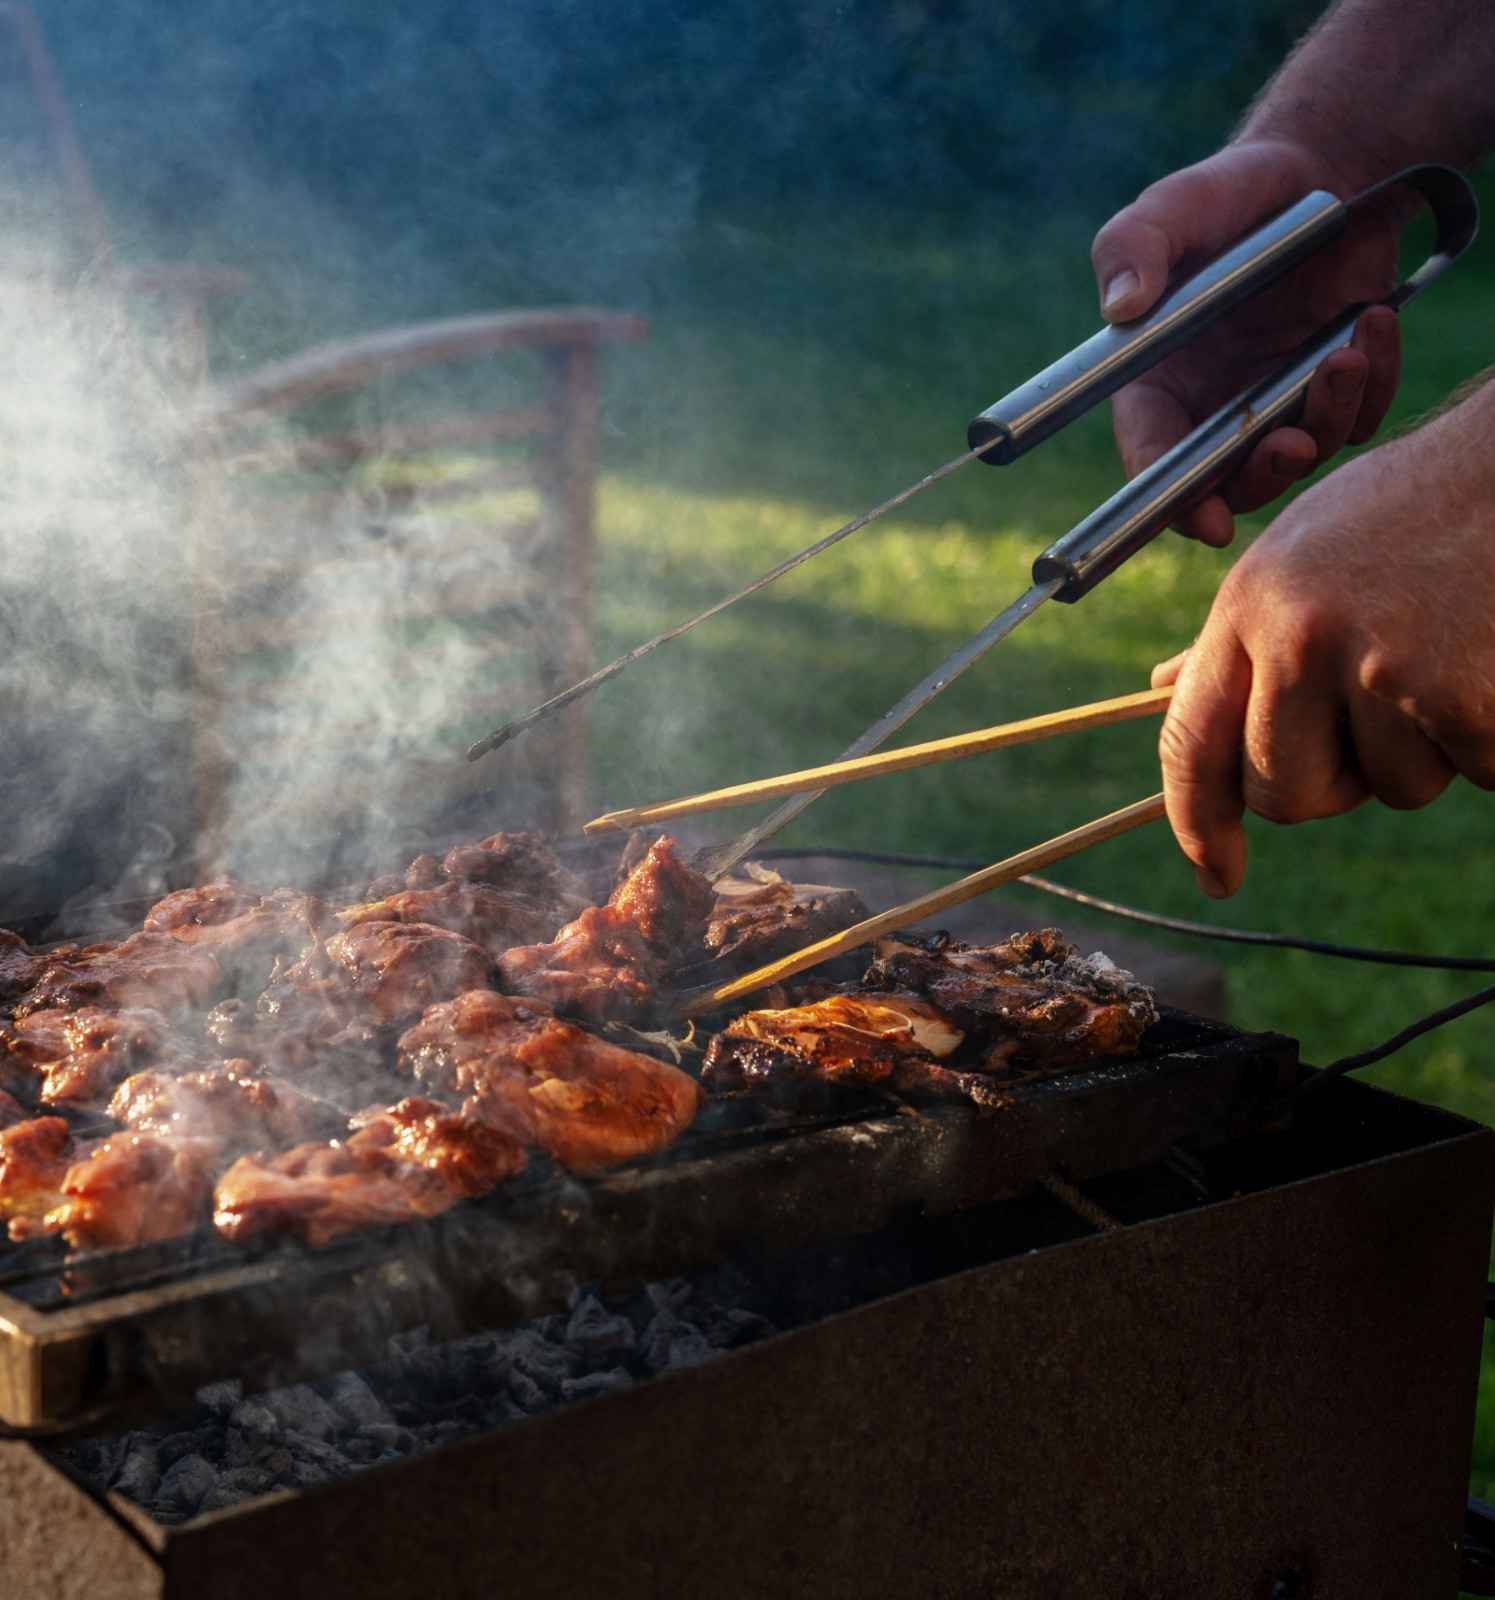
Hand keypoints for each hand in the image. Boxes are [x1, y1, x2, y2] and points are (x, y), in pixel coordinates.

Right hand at [1092, 138, 1405, 546]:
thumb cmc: (1227, 197)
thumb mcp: (1171, 209)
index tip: (1207, 520)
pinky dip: (1373, 383)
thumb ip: (1133, 247)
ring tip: (1345, 358)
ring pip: (1301, 455)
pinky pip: (1358, 417)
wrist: (1318, 170)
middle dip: (1262, 476)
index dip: (1174, 501)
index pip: (1153, 460)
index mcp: (1156, 387)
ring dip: (1327, 419)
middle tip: (1290, 445)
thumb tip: (1121, 307)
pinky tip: (1372, 326)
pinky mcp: (1331, 390)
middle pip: (1229, 483)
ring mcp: (1276, 405)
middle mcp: (1211, 411)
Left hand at [1150, 384, 1494, 896]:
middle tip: (1377, 709)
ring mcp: (1383, 668)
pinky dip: (1488, 740)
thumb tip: (1167, 687)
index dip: (1197, 824)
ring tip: (1443, 653)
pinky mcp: (1463, 697)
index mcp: (1247, 606)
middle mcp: (1301, 640)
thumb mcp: (1298, 552)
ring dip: (1423, 750)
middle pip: (1286, 796)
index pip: (1190, 745)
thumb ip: (1238, 633)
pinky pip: (1471, 773)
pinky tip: (1489, 662)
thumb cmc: (1405, 512)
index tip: (1215, 875)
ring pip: (1390, 790)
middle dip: (1332, 782)